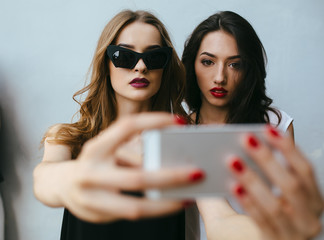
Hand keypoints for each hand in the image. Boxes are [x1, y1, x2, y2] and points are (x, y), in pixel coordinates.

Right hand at [60, 113, 203, 222]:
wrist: (62, 186)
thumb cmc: (95, 163)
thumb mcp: (108, 151)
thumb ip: (132, 153)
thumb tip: (170, 160)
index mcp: (96, 147)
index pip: (127, 127)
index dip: (154, 121)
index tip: (180, 121)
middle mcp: (91, 171)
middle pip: (137, 176)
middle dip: (171, 176)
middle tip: (197, 172)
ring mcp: (91, 198)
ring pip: (136, 206)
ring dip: (166, 204)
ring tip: (188, 197)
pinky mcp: (97, 215)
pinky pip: (132, 214)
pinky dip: (155, 211)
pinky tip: (171, 205)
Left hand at [227, 125, 322, 239]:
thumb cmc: (245, 235)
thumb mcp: (249, 205)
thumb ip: (227, 186)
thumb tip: (211, 160)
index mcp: (307, 202)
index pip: (304, 170)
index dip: (288, 147)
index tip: (267, 129)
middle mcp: (308, 219)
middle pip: (293, 183)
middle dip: (268, 158)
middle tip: (246, 139)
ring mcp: (296, 235)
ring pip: (278, 204)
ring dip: (254, 179)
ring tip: (232, 161)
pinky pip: (265, 222)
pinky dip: (249, 203)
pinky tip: (234, 187)